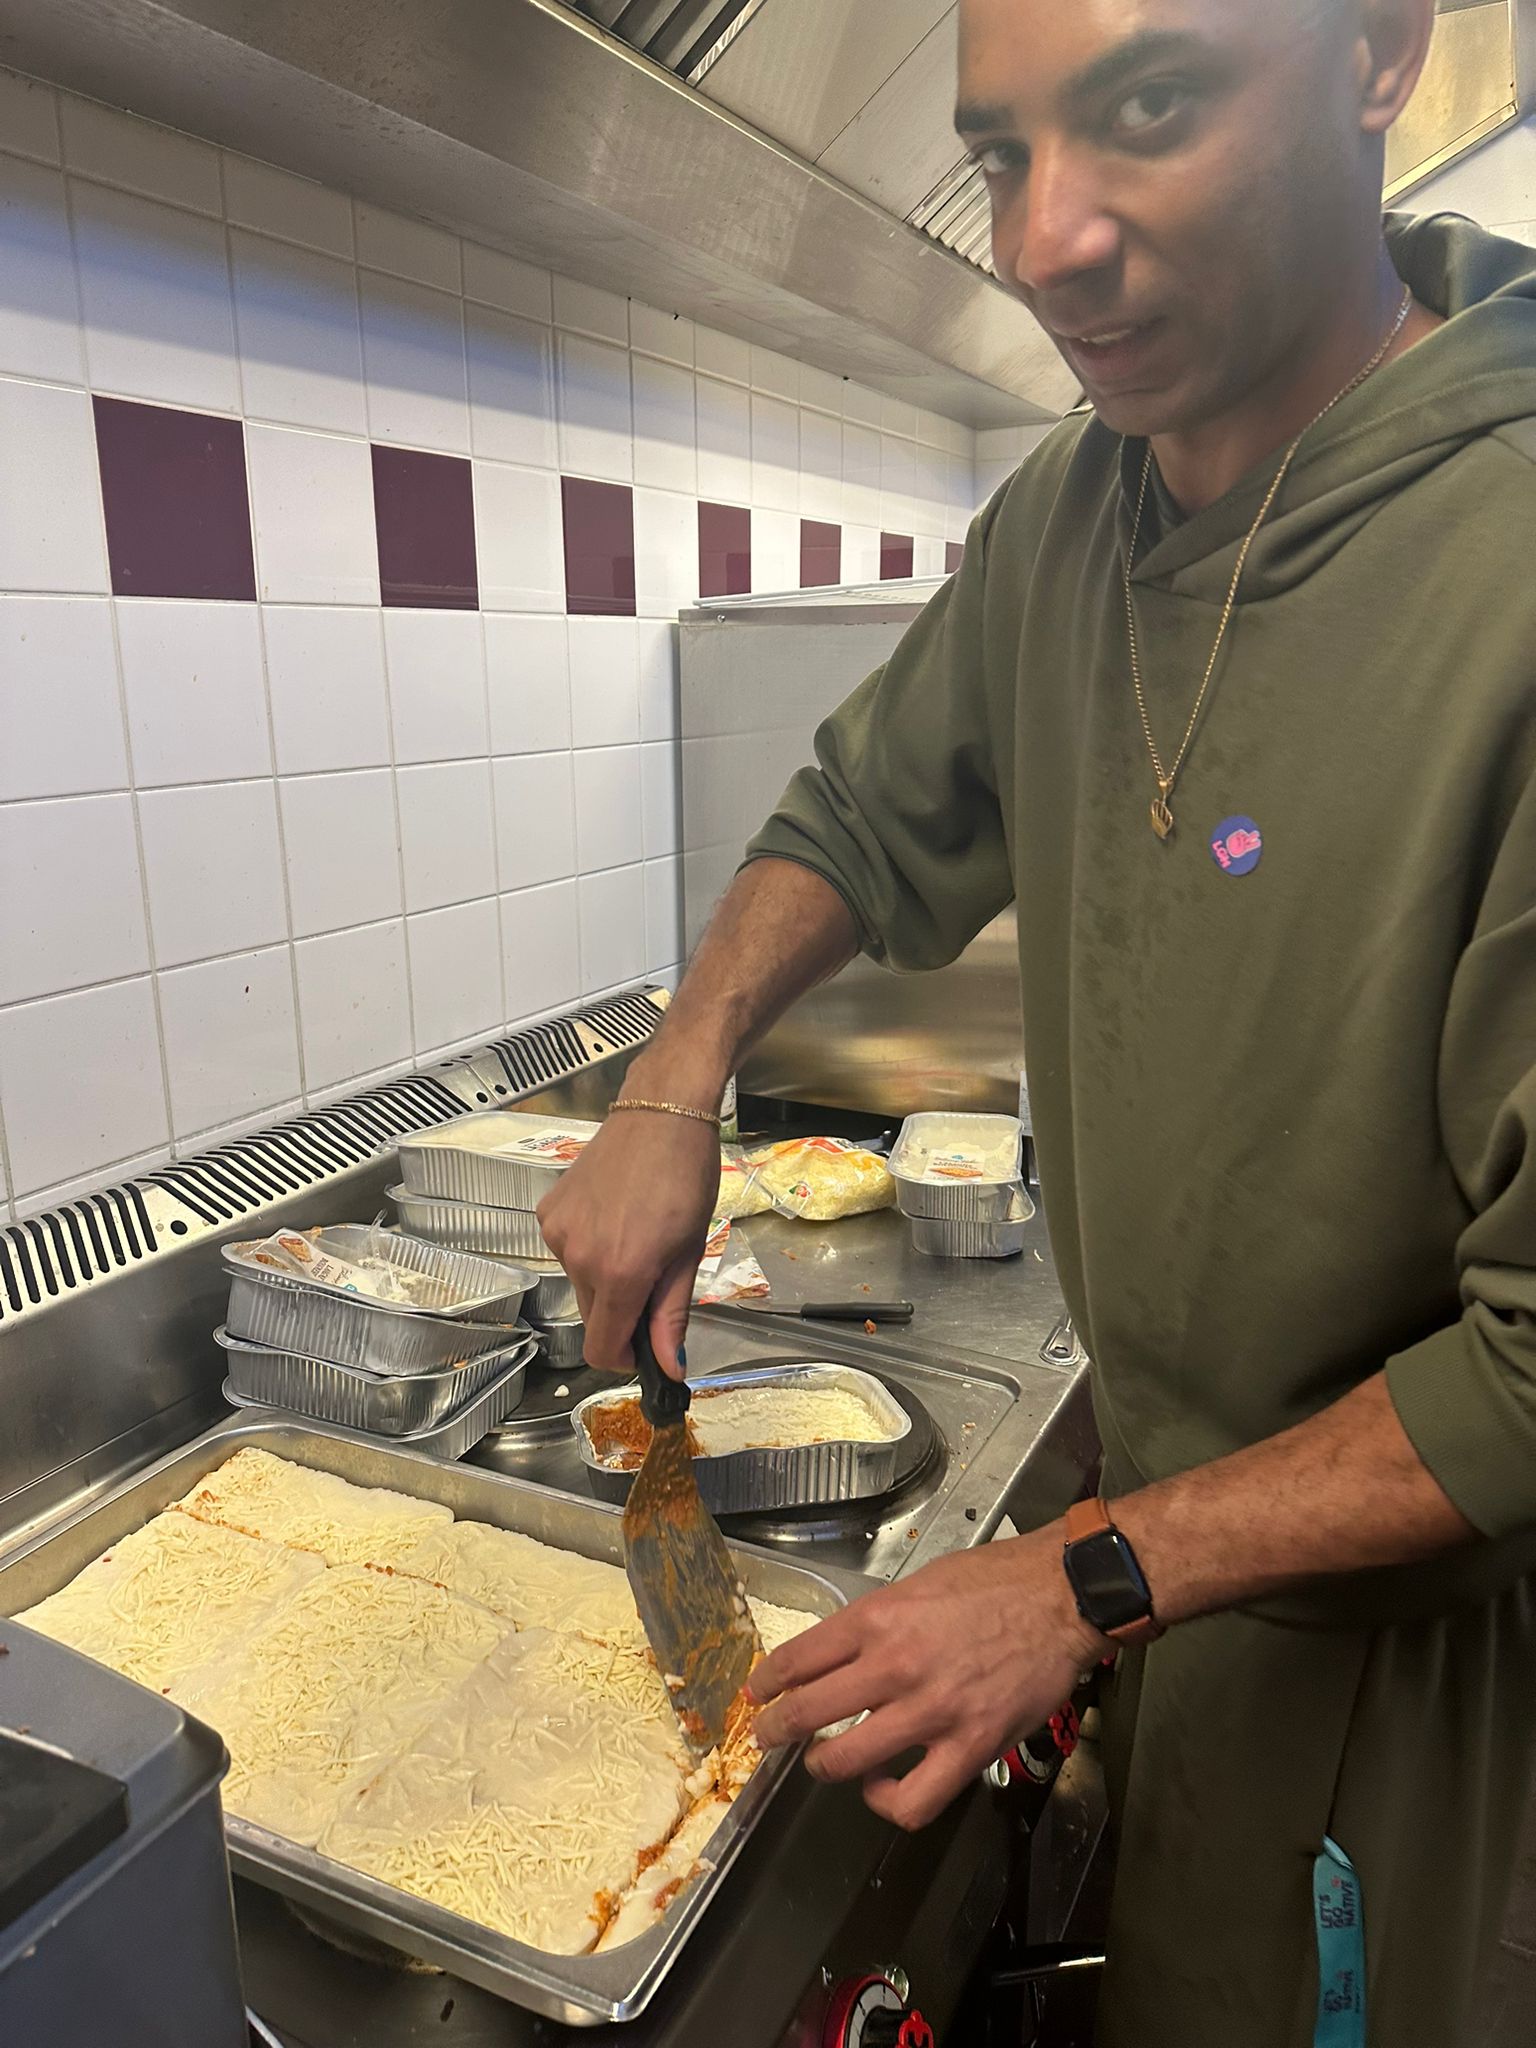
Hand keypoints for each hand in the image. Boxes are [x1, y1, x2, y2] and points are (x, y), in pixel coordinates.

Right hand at [537, 1103, 721, 1376]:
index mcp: (618, 1273)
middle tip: (654, 1278)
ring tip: (636, 1237)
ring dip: (605, 1279)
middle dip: (621, 1314)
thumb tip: (669, 1368)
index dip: (625, 1359)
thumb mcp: (688, 1252)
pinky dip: (589, 1248)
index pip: (601, 1349)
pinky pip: (568, 1250)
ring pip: (580, 1284)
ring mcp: (557, 1232)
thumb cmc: (687, 1179)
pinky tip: (613, 1216)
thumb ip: (671, 1315)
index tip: (646, 1346)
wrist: (660, 1113)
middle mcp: (577, 1257)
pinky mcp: (547, 1211)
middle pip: (592, 1318)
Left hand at [749, 1526, 1107, 1829]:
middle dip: (776, 1729)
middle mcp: (895, 1664)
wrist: (1062, 1596)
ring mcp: (931, 1711)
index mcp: (880, 1617)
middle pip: (809, 1711)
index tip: (758, 1694)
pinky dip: (887, 1802)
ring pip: (847, 1761)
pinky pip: (912, 1800)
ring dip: (823, 1766)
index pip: (800, 1657)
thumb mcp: (921, 1582)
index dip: (768, 1682)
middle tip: (769, 1735)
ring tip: (823, 1763)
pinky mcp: (969, 1747)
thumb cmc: (996, 1580)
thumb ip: (880, 1619)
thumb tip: (846, 1649)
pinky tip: (882, 1788)